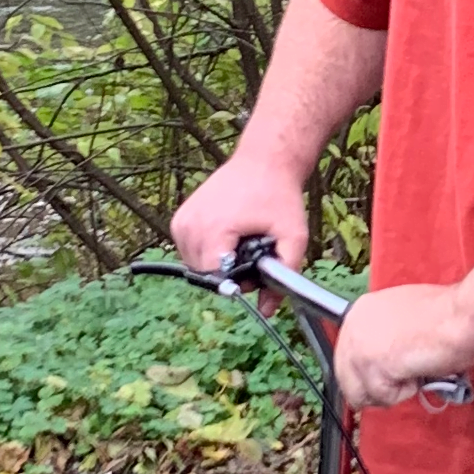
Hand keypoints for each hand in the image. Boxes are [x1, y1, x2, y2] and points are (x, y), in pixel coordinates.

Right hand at [170, 150, 307, 283]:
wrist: (263, 161)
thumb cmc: (279, 196)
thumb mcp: (293, 236)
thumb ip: (283, 275)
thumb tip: (267, 311)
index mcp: (214, 229)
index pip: (216, 278)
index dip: (238, 283)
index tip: (256, 271)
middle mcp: (190, 226)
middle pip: (204, 275)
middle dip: (229, 275)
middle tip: (252, 254)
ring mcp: (181, 222)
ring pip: (194, 266)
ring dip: (216, 264)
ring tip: (240, 243)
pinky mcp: (179, 220)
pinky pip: (189, 252)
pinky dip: (207, 252)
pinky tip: (226, 238)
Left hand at [334, 282, 473, 409]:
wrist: (462, 317)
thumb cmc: (448, 315)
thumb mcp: (405, 316)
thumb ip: (388, 335)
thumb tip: (387, 360)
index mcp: (360, 310)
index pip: (347, 356)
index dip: (369, 372)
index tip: (388, 376)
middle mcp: (352, 326)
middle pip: (347, 379)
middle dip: (377, 386)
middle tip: (405, 380)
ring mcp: (359, 347)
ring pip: (361, 393)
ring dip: (391, 391)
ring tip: (415, 372)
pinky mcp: (372, 366)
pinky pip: (383, 397)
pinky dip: (406, 392)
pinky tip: (420, 372)